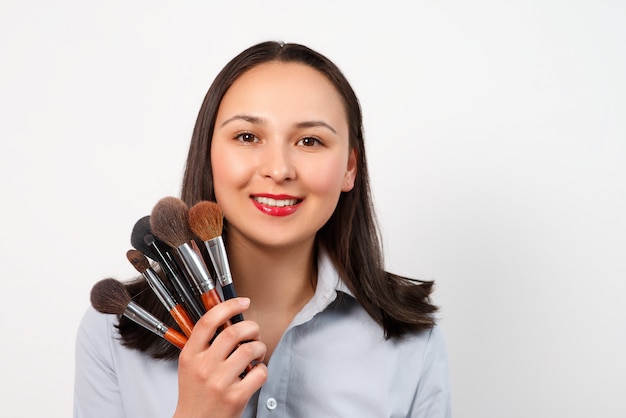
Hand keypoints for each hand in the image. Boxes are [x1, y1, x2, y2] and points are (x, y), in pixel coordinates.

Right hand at [174, 297, 267, 417]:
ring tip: (256, 352)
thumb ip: (204, 343)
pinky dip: (263, 369)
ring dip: (259, 347)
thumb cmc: (195, 393)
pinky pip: (259, 372)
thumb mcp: (190, 365)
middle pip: (234, 332)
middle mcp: (204, 367)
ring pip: (250, 350)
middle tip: (253, 332)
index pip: (209, 321)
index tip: (242, 302)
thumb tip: (227, 317)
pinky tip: (256, 372)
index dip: (228, 306)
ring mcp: (220, 383)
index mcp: (190, 355)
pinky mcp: (236, 397)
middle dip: (251, 327)